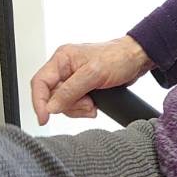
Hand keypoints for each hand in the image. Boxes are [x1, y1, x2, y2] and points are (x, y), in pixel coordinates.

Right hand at [30, 36, 152, 125]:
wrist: (137, 59)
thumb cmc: (118, 58)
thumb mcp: (94, 74)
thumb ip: (70, 91)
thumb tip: (51, 106)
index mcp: (62, 59)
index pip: (40, 82)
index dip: (39, 102)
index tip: (44, 118)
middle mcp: (64, 68)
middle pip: (52, 96)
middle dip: (69, 105)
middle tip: (87, 103)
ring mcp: (72, 78)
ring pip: (63, 103)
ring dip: (78, 108)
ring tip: (93, 102)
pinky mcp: (81, 87)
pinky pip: (74, 104)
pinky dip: (83, 108)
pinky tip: (95, 104)